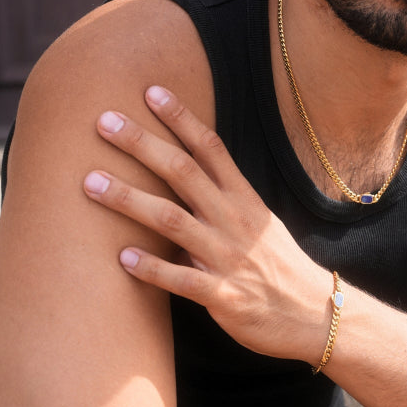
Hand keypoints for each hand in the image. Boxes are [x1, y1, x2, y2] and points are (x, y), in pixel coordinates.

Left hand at [82, 85, 334, 363]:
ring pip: (173, 220)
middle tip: (103, 122)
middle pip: (183, 172)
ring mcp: (230, 257)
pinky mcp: (225, 296)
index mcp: (244, 199)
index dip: (181, 117)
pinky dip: (152, 268)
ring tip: (91, 183)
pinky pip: (183, 279)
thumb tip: (180, 181)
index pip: (210, 147)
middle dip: (142, 144)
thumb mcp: (258, 221)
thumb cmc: (278, 266)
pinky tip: (122, 258)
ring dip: (130, 199)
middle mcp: (235, 220)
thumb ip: (221, 200)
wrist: (316, 315)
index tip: (151, 91)